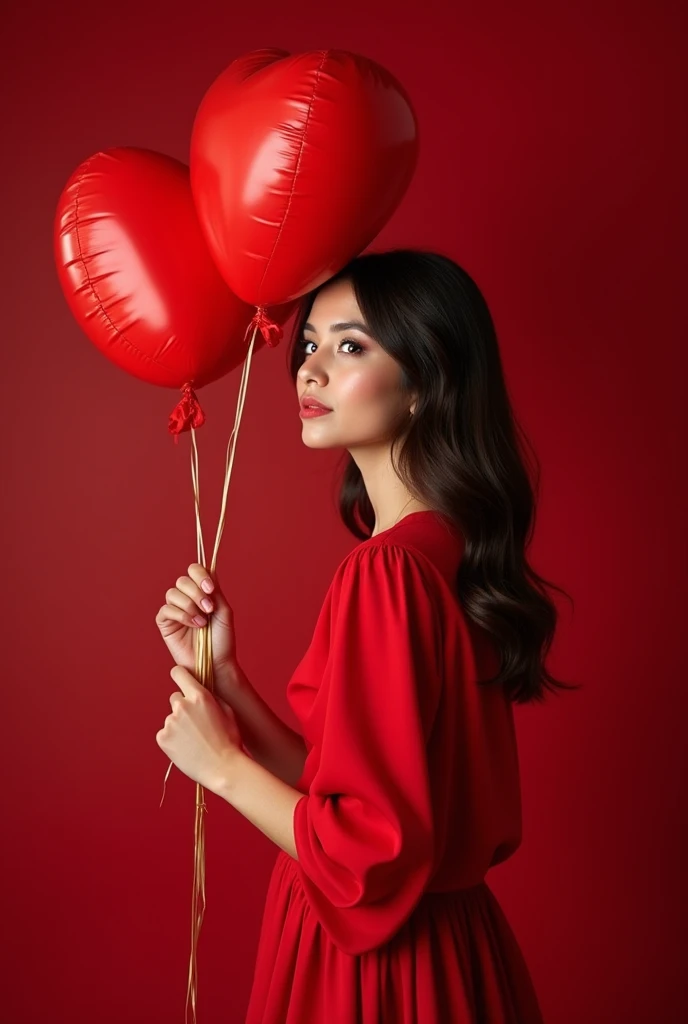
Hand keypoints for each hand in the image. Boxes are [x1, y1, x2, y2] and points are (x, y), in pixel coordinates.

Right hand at [155, 563, 237, 677]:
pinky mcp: (165, 623)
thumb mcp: (224, 612)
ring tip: (202, 621)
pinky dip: (182, 615)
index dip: (200, 575)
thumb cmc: (222, 640)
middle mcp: (187, 598)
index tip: (210, 588)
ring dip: (190, 605)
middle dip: (197, 593)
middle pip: (183, 580)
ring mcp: (175, 610)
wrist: (216, 663)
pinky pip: (166, 609)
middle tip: (209, 609)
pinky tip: (194, 625)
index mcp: (202, 592)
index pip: (195, 570)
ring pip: (173, 593)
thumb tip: (207, 572)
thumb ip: (215, 591)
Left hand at [155, 665, 243, 792]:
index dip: (180, 675)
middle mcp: (182, 707)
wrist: (224, 769)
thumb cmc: (230, 740)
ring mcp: (170, 723)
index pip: (179, 673)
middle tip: (196, 724)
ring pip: (172, 719)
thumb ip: (211, 697)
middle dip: (183, 707)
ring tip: (195, 740)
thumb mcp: (227, 711)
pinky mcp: (162, 739)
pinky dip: (173, 739)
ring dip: (179, 726)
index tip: (180, 678)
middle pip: (175, 698)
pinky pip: (165, 734)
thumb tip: (200, 691)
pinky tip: (187, 748)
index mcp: (199, 696)